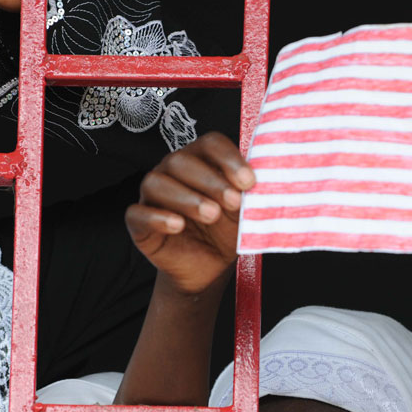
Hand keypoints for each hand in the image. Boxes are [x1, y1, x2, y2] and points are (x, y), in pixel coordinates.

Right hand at [125, 133, 255, 295]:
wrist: (209, 268)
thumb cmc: (225, 232)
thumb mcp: (245, 212)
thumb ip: (253, 194)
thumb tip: (273, 180)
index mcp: (200, 161)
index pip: (209, 144)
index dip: (228, 159)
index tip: (249, 182)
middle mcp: (172, 172)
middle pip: (181, 161)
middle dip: (210, 181)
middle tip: (233, 202)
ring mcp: (152, 196)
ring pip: (156, 183)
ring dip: (186, 197)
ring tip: (212, 214)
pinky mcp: (139, 223)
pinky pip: (138, 213)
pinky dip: (157, 217)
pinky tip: (178, 226)